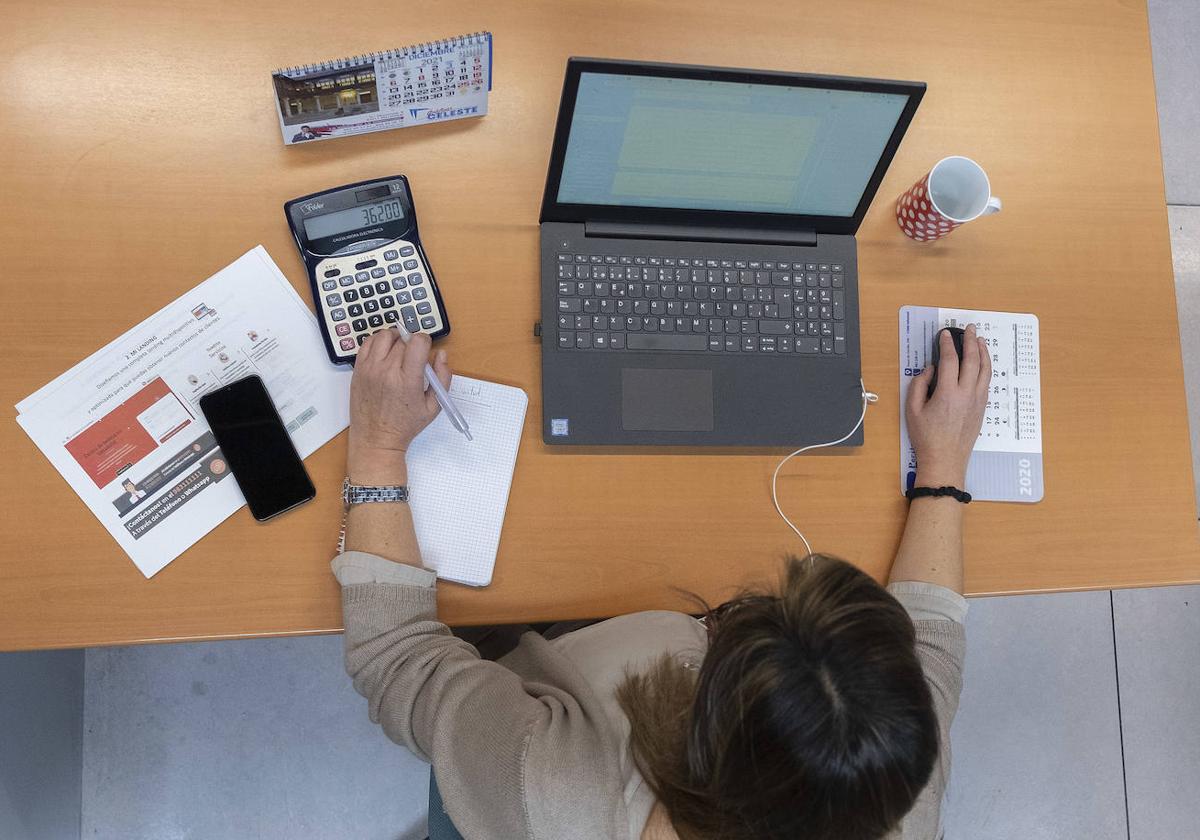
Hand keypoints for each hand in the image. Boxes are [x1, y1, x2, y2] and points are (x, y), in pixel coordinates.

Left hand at [347, 329, 451, 481]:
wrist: (376, 439)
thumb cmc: (404, 425)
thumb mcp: (433, 406)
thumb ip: (442, 378)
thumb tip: (441, 355)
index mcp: (407, 380)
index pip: (417, 342)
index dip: (425, 340)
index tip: (425, 347)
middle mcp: (387, 372)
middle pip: (402, 339)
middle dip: (411, 342)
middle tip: (414, 354)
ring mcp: (370, 369)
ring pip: (383, 336)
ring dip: (394, 337)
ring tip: (399, 348)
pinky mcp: (358, 370)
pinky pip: (366, 343)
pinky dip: (377, 342)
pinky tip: (384, 351)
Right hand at [906, 324, 990, 486]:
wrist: (945, 460)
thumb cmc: (926, 437)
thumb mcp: (913, 410)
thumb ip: (919, 385)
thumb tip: (930, 369)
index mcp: (947, 393)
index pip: (949, 361)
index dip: (947, 345)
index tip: (945, 334)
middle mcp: (966, 394)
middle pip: (972, 360)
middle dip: (970, 341)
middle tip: (969, 329)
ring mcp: (977, 401)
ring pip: (985, 370)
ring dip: (983, 352)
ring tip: (980, 340)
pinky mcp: (982, 408)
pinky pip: (986, 382)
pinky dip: (985, 368)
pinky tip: (982, 362)